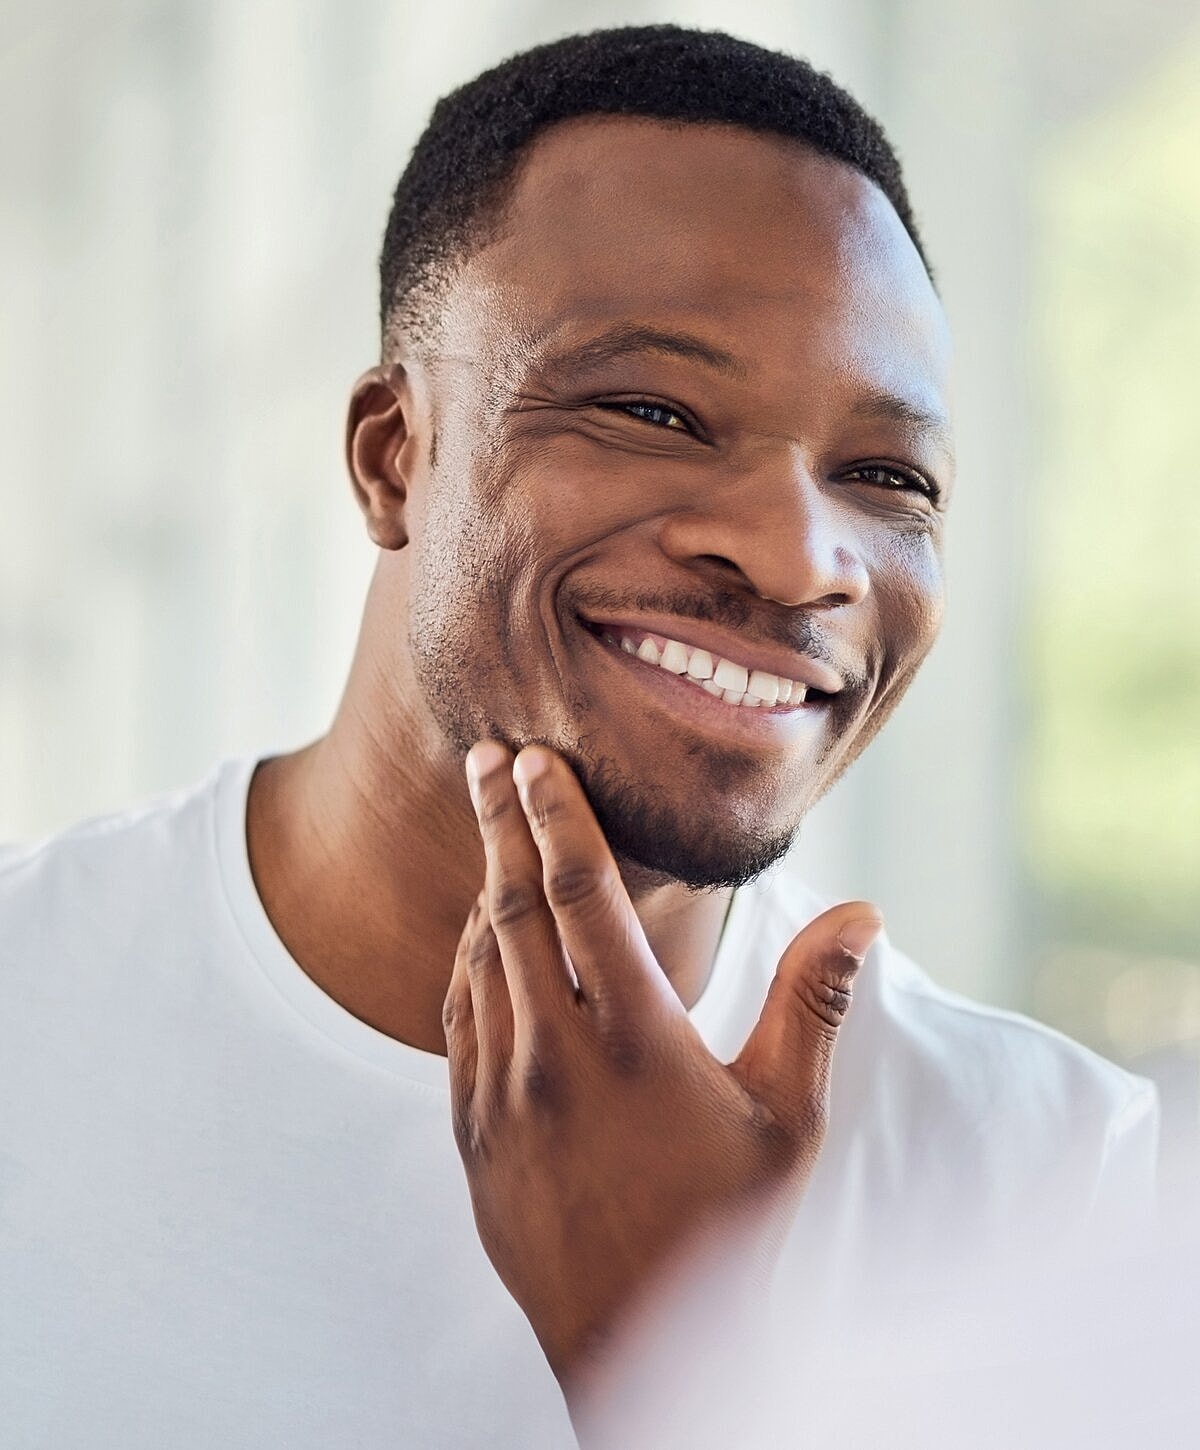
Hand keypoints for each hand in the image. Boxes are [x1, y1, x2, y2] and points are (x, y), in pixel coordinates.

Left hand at [444, 738, 881, 1391]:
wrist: (633, 1347)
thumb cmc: (726, 1233)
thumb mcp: (787, 1121)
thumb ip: (814, 1007)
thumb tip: (863, 913)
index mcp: (634, 1041)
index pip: (580, 896)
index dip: (554, 816)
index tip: (533, 759)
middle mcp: (551, 1056)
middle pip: (512, 906)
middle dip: (499, 821)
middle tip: (487, 755)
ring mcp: (498, 1095)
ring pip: (477, 958)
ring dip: (484, 885)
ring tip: (492, 830)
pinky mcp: (470, 1132)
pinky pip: (458, 1020)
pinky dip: (467, 960)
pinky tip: (481, 937)